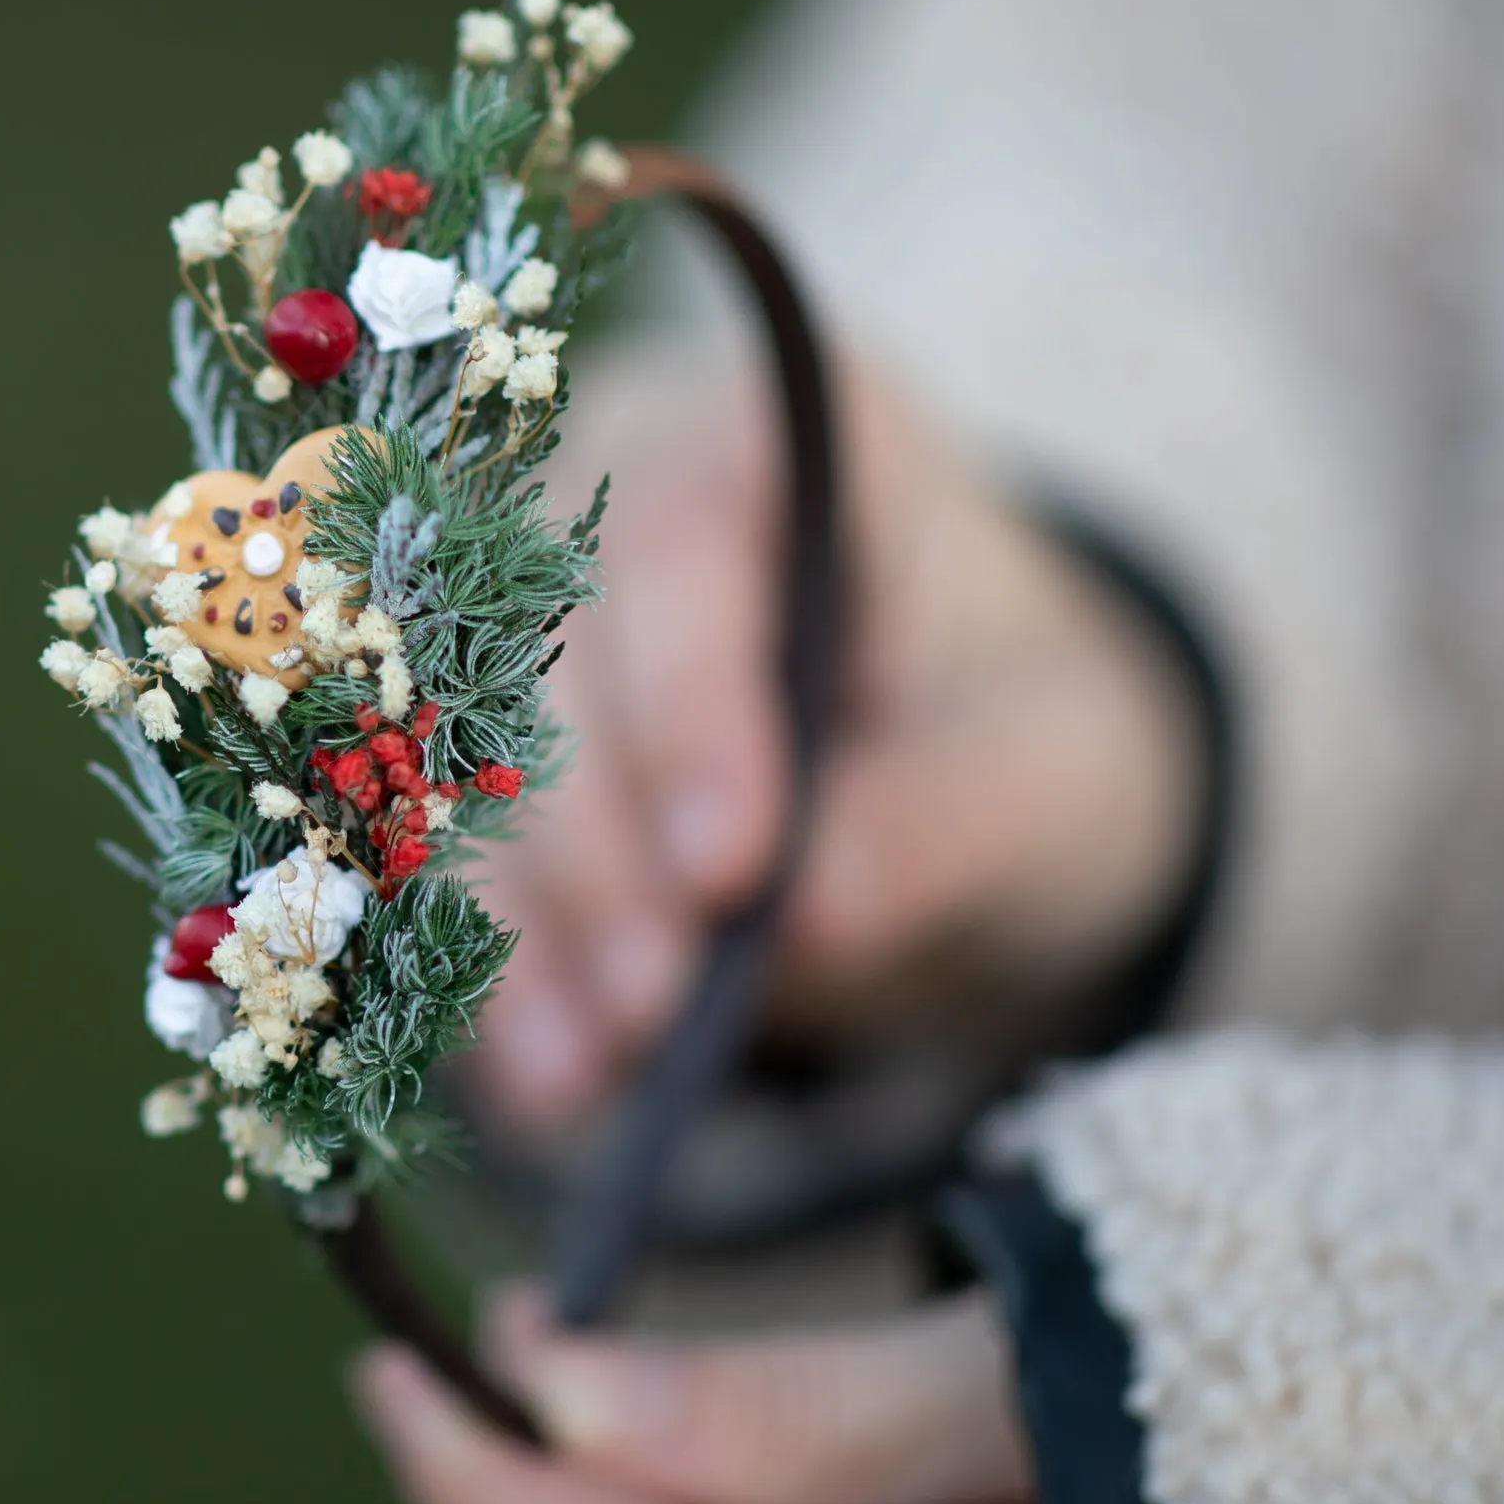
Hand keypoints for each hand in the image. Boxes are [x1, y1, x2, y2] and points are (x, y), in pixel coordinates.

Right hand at [470, 343, 1204, 1135]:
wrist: (976, 775)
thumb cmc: (1025, 725)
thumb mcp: (1054, 767)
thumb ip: (944, 819)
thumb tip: (809, 916)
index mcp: (784, 427)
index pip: (679, 541)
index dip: (687, 705)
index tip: (732, 872)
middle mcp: (616, 481)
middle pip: (544, 652)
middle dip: (596, 845)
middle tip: (656, 1003)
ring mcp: (528, 601)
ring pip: (467, 756)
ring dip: (525, 924)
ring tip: (585, 1075)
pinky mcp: (485, 729)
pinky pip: (449, 845)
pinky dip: (495, 966)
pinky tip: (540, 1076)